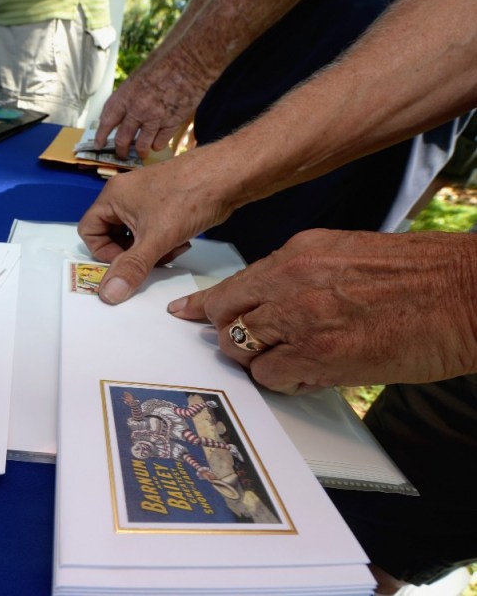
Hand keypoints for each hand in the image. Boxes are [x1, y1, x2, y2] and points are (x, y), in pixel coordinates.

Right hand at [78, 146, 237, 303]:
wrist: (226, 177)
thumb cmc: (189, 194)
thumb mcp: (156, 238)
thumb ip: (131, 267)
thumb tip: (110, 292)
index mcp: (113, 196)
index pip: (89, 231)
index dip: (103, 252)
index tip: (125, 264)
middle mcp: (127, 196)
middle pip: (113, 235)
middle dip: (132, 254)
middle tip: (150, 260)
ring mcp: (147, 200)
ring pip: (136, 236)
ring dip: (150, 250)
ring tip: (170, 250)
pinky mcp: (165, 206)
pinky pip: (153, 231)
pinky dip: (164, 242)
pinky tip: (181, 243)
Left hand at [94, 46, 207, 159]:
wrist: (190, 60)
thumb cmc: (165, 63)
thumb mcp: (139, 76)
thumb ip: (130, 96)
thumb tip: (123, 114)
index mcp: (126, 94)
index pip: (107, 120)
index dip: (101, 135)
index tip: (98, 145)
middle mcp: (138, 108)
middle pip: (122, 139)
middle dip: (120, 151)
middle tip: (121, 154)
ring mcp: (155, 118)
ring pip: (141, 147)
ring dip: (140, 152)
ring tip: (141, 154)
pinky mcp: (172, 124)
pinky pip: (159, 145)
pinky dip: (157, 145)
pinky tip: (157, 142)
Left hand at [168, 229, 476, 392]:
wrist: (464, 292)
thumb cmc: (415, 275)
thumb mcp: (345, 254)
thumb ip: (299, 274)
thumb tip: (269, 297)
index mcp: (297, 253)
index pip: (232, 283)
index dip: (204, 304)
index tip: (184, 313)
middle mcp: (290, 282)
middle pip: (227, 317)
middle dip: (228, 335)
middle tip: (245, 344)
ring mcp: (301, 318)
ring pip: (244, 349)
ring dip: (260, 359)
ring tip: (294, 357)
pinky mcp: (320, 355)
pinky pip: (273, 377)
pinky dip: (286, 380)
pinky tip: (312, 372)